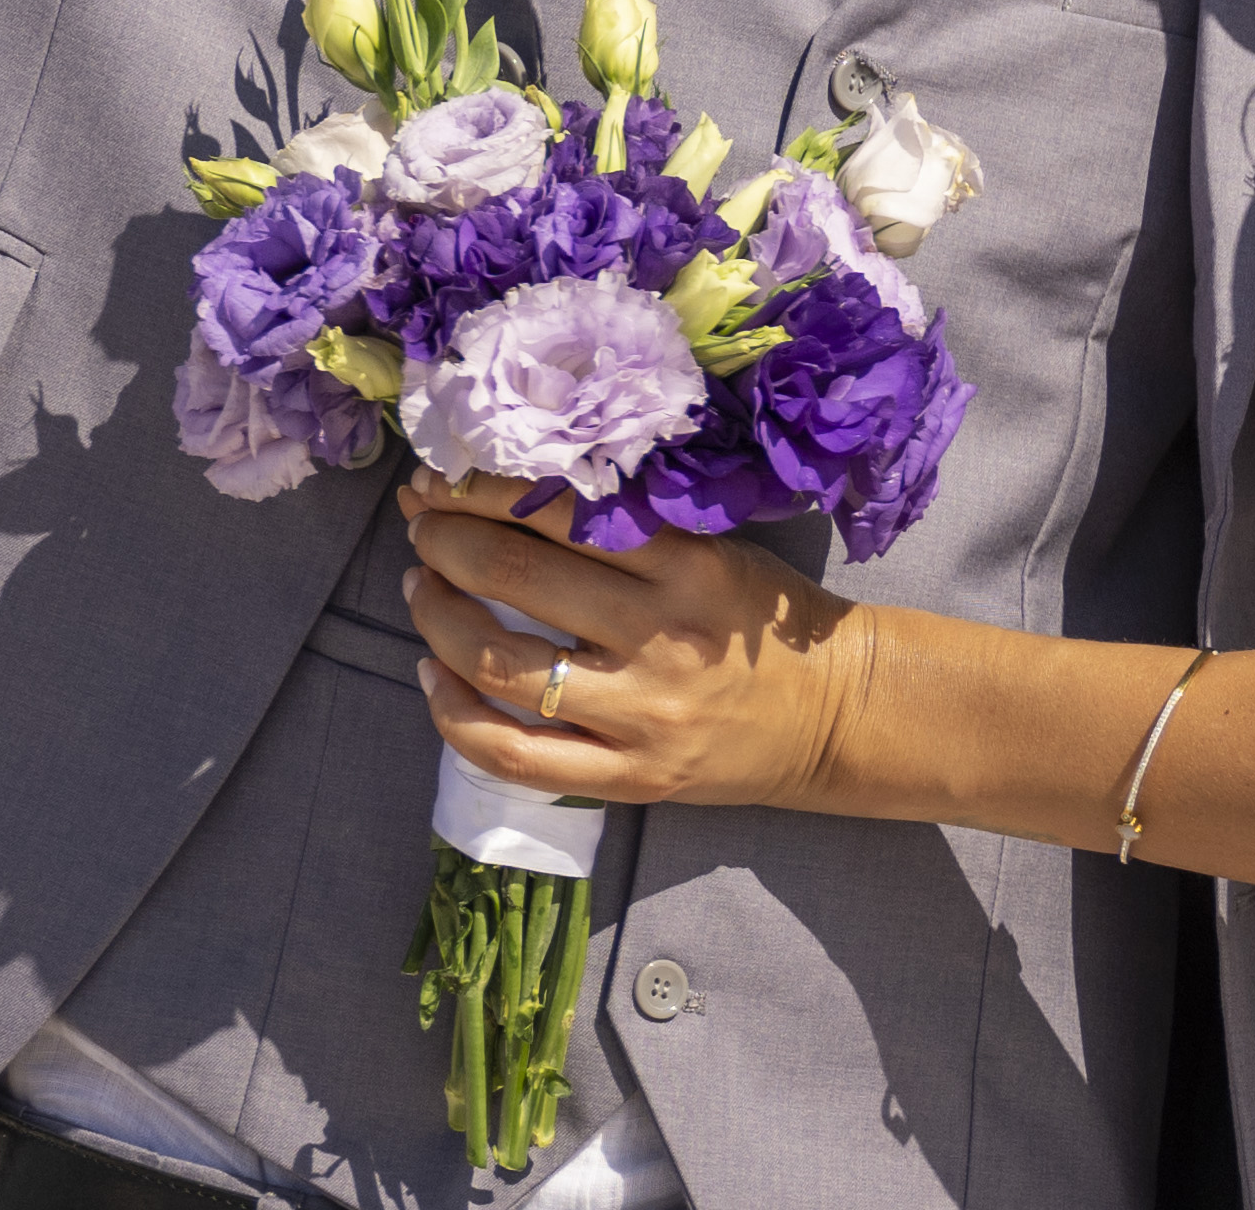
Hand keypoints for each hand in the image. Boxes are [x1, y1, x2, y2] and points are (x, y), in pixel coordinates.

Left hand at [406, 483, 865, 812]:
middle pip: (517, 575)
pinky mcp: (625, 778)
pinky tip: (431, 677)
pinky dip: (454, 714)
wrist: (833, 715)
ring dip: (438, 617)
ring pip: (501, 663)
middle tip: (422, 522)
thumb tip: (517, 492)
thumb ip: (631, 528)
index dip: (484, 489)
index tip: (445, 477)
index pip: (561, 510)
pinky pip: (514, 754)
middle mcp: (657, 637)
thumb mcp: (715, 549)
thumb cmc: (765, 619)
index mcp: (684, 565)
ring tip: (420, 587)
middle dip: (447, 539)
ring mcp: (638, 716)